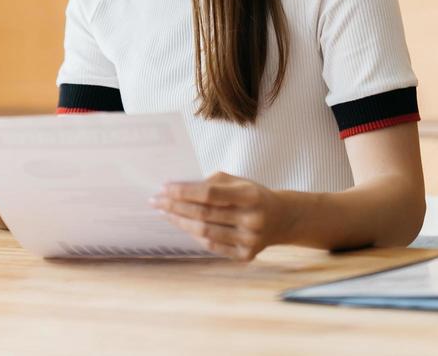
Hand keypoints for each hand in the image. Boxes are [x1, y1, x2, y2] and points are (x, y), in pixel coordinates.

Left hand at [150, 171, 292, 260]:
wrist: (282, 219)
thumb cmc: (253, 195)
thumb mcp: (237, 181)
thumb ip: (210, 182)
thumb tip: (177, 188)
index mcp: (250, 196)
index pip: (210, 194)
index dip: (184, 191)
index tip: (163, 188)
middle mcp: (252, 220)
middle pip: (204, 214)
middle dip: (175, 207)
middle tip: (155, 201)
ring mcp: (249, 241)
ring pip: (204, 232)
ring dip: (180, 222)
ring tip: (164, 213)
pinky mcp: (246, 255)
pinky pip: (212, 246)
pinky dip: (194, 235)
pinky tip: (182, 225)